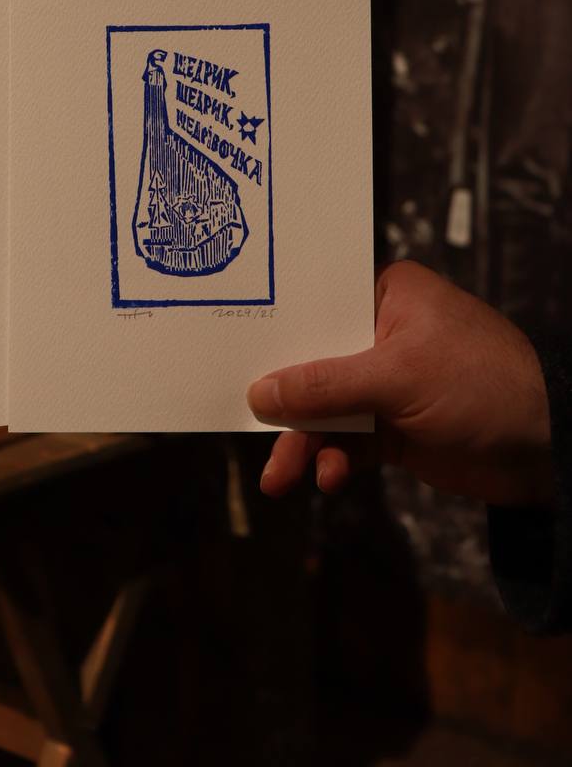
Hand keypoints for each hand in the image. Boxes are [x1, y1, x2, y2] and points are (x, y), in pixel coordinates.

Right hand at [246, 261, 551, 507]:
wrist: (548, 448)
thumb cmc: (480, 384)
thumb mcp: (396, 378)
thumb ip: (324, 386)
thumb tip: (259, 392)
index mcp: (386, 296)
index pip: (317, 307)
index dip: (276, 333)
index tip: (233, 356)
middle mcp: (382, 334)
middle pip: (313, 364)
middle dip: (287, 406)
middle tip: (255, 432)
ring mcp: (388, 383)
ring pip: (326, 410)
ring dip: (306, 443)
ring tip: (285, 479)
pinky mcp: (395, 427)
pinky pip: (348, 440)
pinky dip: (334, 459)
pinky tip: (329, 478)